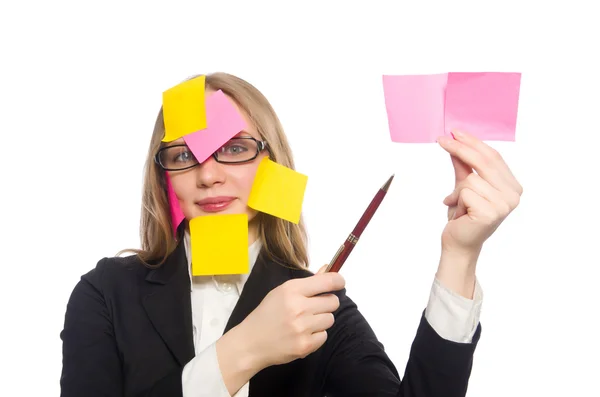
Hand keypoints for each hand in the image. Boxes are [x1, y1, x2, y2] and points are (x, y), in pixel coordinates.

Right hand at [236, 265, 343, 368]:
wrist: (251, 343)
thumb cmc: (266, 315)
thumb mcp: (282, 292)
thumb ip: (308, 282)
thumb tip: (328, 268)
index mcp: (291, 290)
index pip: (327, 282)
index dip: (338, 281)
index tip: (340, 283)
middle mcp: (298, 307)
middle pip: (333, 302)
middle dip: (327, 303)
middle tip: (314, 307)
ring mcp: (302, 327)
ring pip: (330, 319)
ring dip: (321, 320)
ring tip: (305, 322)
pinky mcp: (305, 345)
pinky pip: (324, 336)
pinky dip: (316, 336)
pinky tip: (302, 334)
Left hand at [437, 130, 522, 255]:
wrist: (459, 243)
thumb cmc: (463, 216)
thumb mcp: (464, 186)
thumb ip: (463, 165)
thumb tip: (456, 140)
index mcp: (512, 186)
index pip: (493, 157)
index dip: (473, 142)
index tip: (455, 132)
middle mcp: (513, 195)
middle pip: (484, 162)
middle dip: (460, 149)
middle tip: (441, 140)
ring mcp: (504, 205)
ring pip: (471, 179)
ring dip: (457, 191)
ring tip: (459, 205)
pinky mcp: (490, 212)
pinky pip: (465, 192)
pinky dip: (456, 200)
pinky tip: (460, 213)